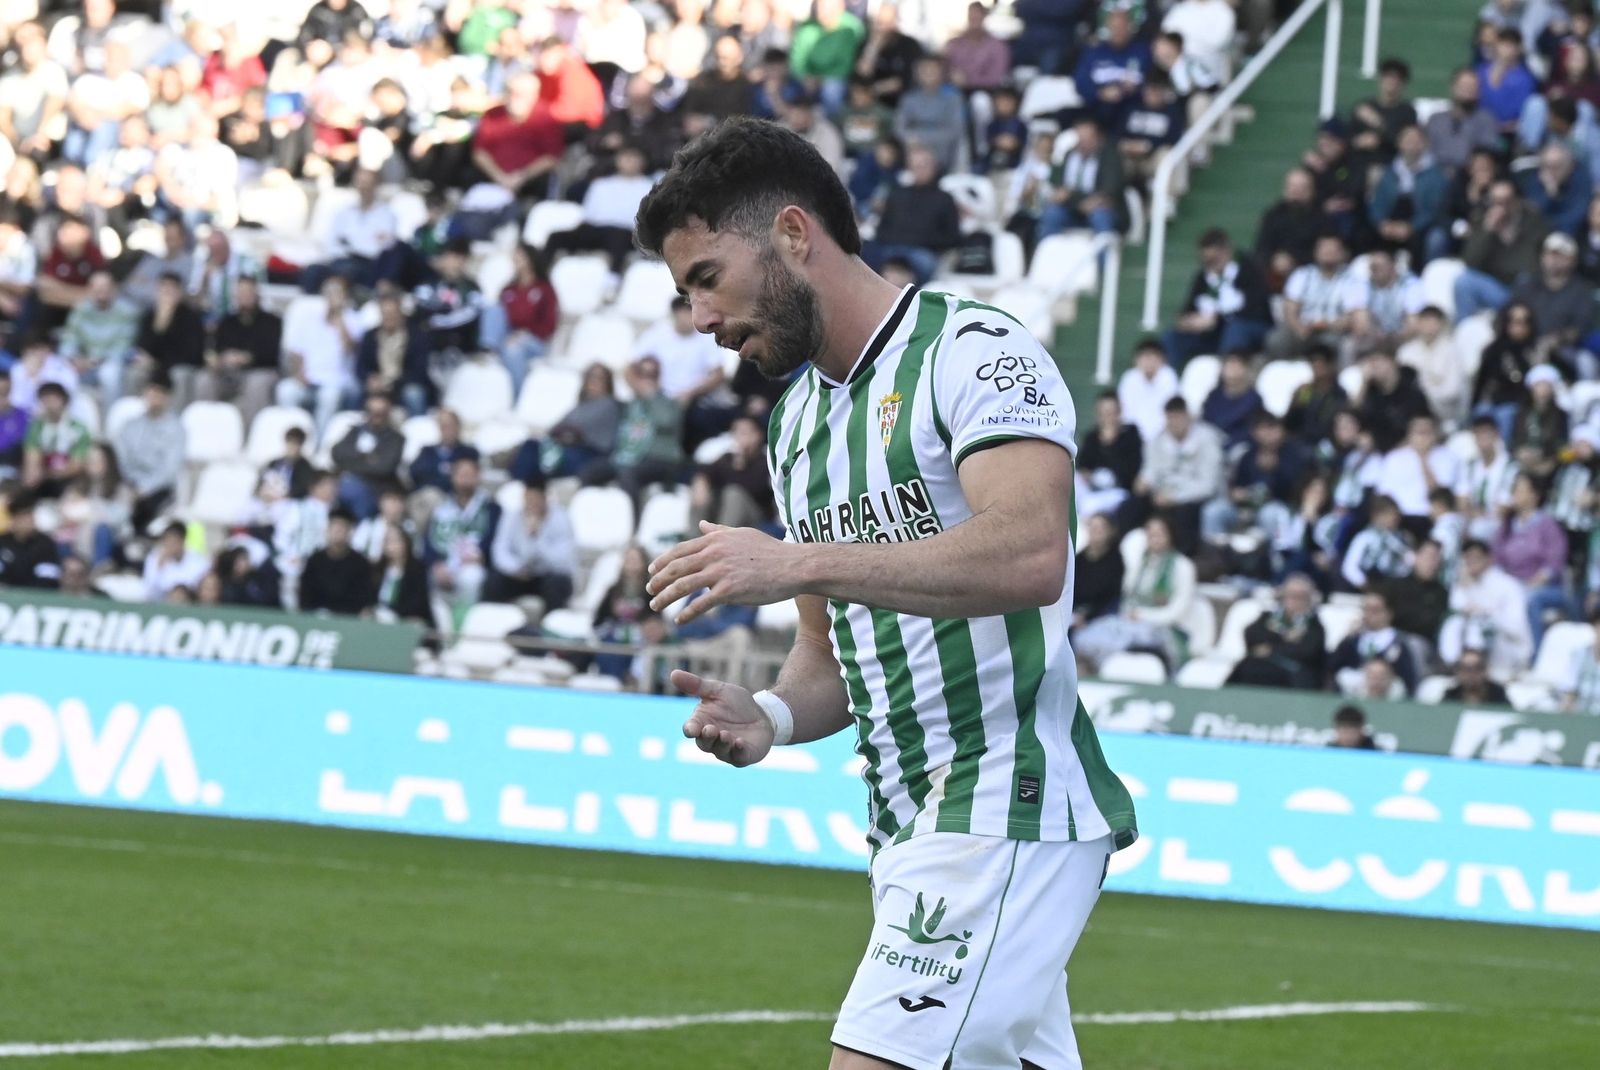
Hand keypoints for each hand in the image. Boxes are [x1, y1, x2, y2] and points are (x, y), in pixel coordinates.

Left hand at [646, 521, 800, 623]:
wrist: (794, 565)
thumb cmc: (771, 551)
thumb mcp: (742, 534)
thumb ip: (719, 530)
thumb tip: (702, 524)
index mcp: (715, 539)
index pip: (680, 550)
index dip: (661, 562)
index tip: (651, 572)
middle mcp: (714, 553)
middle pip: (676, 568)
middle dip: (658, 581)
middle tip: (649, 592)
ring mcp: (721, 571)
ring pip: (683, 585)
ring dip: (665, 597)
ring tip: (655, 607)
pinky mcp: (730, 590)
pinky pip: (701, 604)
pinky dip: (687, 613)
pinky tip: (679, 621)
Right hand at [674, 670, 772, 767]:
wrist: (763, 714)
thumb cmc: (736, 704)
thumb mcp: (717, 690)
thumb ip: (696, 685)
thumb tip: (673, 673)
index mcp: (702, 723)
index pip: (691, 729)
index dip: (690, 729)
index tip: (692, 728)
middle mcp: (711, 739)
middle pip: (703, 743)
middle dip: (707, 737)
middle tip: (711, 729)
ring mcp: (727, 749)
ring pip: (720, 751)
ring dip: (722, 743)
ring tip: (726, 735)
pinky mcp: (743, 756)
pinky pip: (738, 757)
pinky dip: (738, 751)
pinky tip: (740, 742)